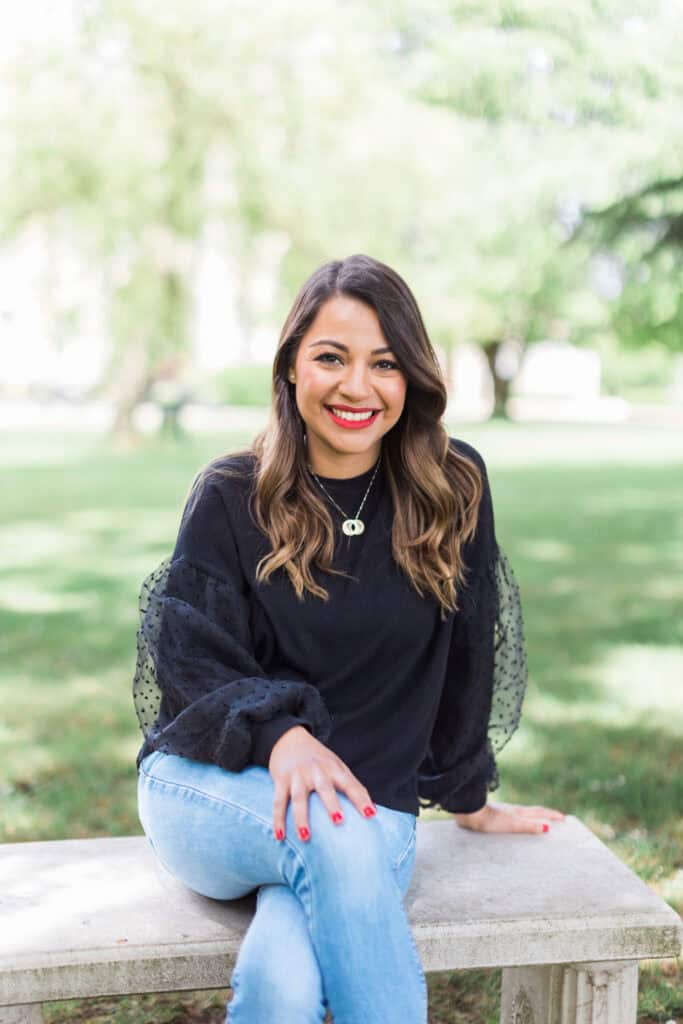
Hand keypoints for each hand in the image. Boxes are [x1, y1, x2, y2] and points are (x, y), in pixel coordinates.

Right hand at [268, 725, 376, 841]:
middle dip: (331, 804)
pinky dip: (278, 819)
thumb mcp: (336, 765)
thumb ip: (351, 784)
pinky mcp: (281, 780)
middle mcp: (316, 770)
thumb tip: (372, 811)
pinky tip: (280, 836)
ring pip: (298, 798)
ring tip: (305, 837)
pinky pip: (278, 801)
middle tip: (339, 820)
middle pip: (324, 788)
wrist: (289, 738)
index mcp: (333, 767)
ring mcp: (297, 775)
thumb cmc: (318, 759)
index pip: (350, 784)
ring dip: (301, 818)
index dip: (361, 799)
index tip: (371, 814)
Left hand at [453, 800, 564, 834]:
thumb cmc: (490, 820)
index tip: (563, 817)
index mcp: (519, 812)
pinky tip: (513, 828)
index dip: (552, 814)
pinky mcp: (493, 817)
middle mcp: (512, 811)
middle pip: (532, 812)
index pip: (539, 812)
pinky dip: (519, 822)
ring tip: (536, 823)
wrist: (469, 813)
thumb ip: (528, 826)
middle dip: (544, 815)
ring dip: (531, 818)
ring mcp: (503, 813)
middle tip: (555, 819)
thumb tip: (547, 828)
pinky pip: (512, 819)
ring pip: (521, 815)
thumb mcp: (512, 824)